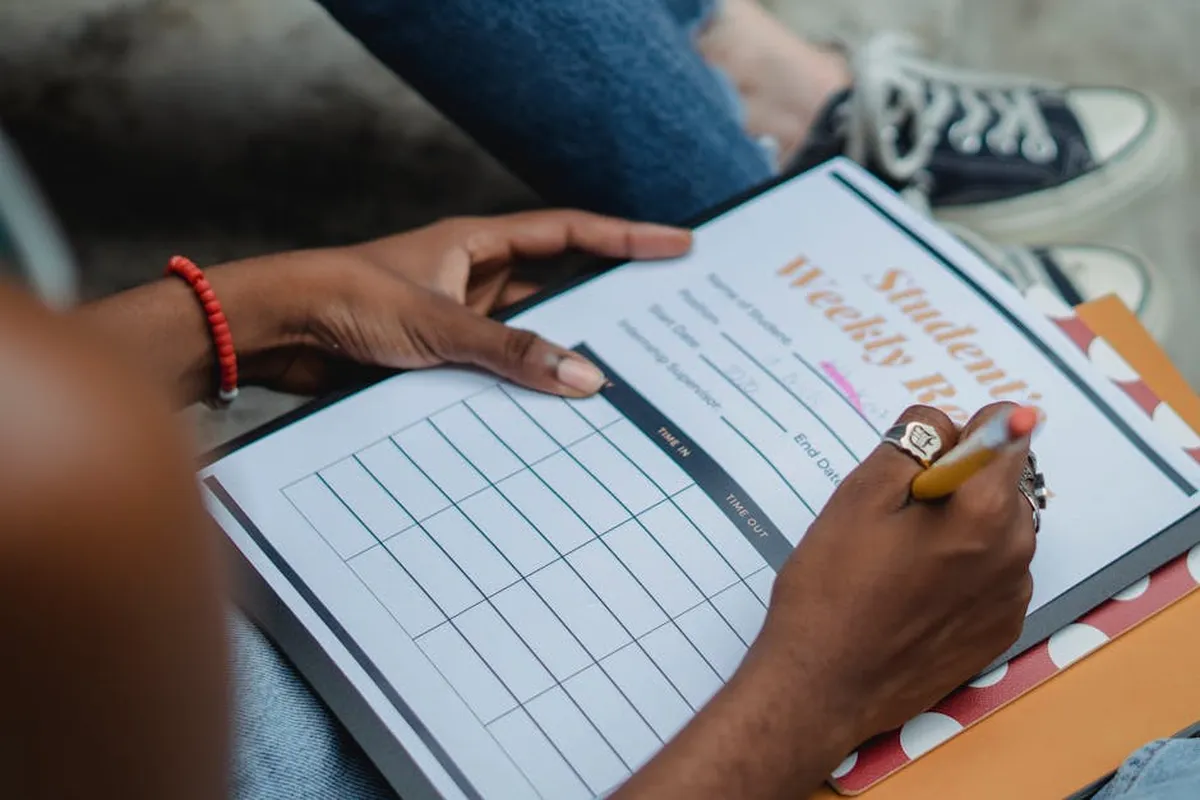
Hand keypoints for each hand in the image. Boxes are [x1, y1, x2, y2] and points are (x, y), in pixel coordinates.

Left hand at [220, 210, 690, 395]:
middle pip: (556, 284)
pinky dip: (520, 385)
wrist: (274, 331)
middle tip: (661, 319)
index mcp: (476, 244)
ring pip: (525, 335)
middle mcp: (470, 277)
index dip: (627, 236)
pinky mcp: (435, 358)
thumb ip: (511, 351)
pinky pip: (495, 369)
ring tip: (619, 376)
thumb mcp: (439, 323)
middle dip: (605, 300)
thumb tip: (584, 376)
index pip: (569, 232)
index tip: (678, 243)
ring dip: (559, 353)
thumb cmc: (346, 299)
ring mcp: (454, 319)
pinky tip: (549, 410)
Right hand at [750, 403, 1035, 751]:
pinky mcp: (999, 631)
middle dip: (954, 482)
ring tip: (895, 562)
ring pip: (993, 527)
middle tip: (891, 519)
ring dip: (956, 525)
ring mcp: (1012, 597)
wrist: (821, 687)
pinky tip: (910, 594)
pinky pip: (990, 573)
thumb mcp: (858, 495)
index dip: (955, 433)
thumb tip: (955, 422)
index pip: (1005, 429)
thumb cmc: (831, 587)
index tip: (917, 462)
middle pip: (999, 479)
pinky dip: (958, 569)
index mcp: (986, 512)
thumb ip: (913, 444)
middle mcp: (1016, 553)